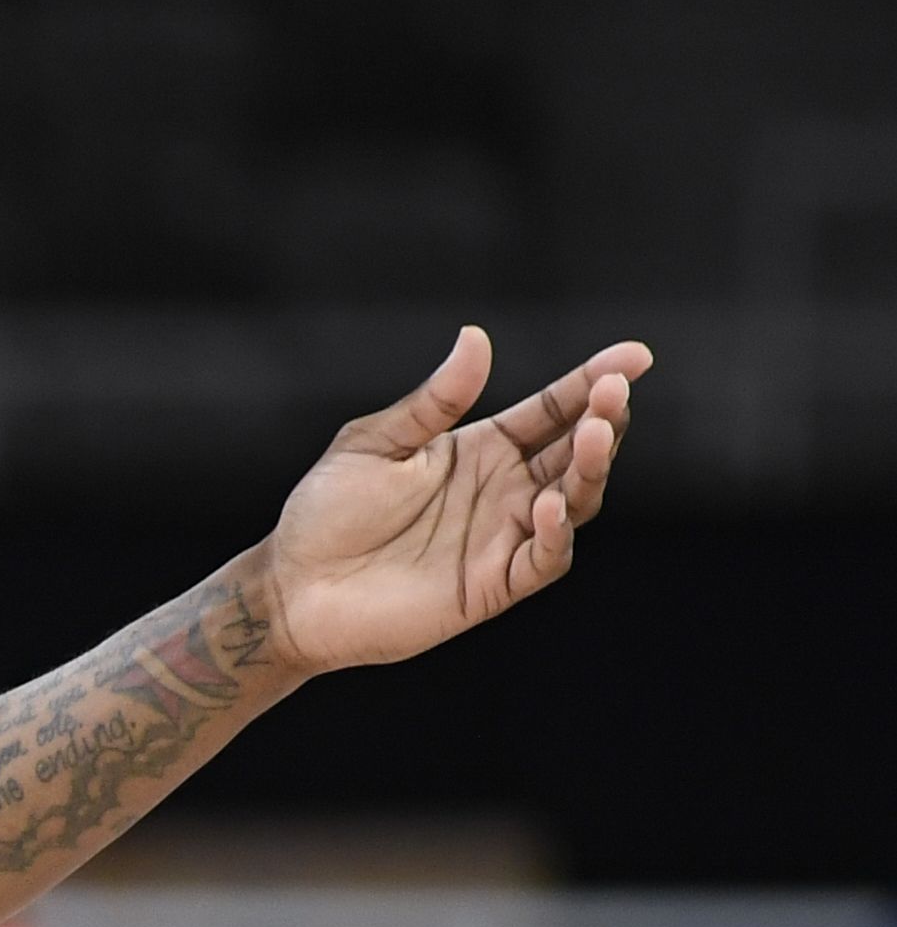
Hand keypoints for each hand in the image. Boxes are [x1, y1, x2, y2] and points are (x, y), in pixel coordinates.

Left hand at [253, 327, 650, 675]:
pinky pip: (543, 560)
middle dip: (603, 420)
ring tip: (591, 437)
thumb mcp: (376, 444)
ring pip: (574, 502)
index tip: (634, 357)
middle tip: (612, 394)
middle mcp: (503, 490)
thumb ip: (433, 401)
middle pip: (576, 452)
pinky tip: (547, 506)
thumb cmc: (327, 513)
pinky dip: (555, 535)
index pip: (553, 410)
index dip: (593, 382)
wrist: (292, 588)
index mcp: (482, 449)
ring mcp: (502, 537)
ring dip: (589, 469)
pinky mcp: (492, 585)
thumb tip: (475, 338)